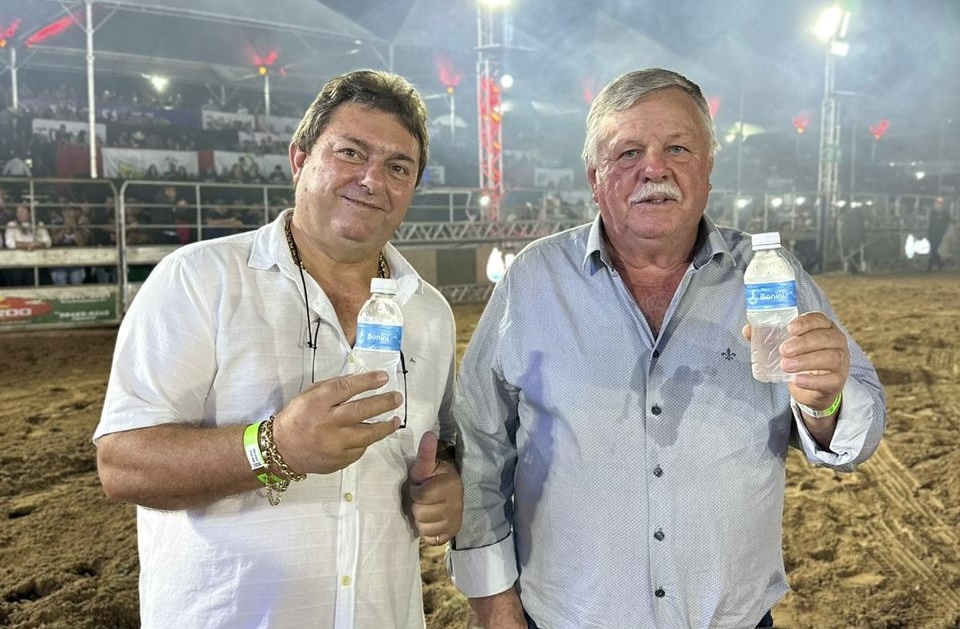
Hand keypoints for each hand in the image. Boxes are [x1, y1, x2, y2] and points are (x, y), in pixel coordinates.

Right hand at [270, 370, 401, 474]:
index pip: (346, 388)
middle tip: (397, 398)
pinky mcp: (339, 460)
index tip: (384, 377)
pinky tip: (372, 434)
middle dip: (383, 403)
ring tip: (396, 419)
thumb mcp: (308, 396)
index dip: (367, 381)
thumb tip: (360, 382)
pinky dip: (367, 440)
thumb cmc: (297, 418)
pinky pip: (360, 449)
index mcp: (316, 403)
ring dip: (385, 426)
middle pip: (361, 411)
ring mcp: (334, 445)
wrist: (281, 450)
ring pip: (367, 434)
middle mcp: (327, 424)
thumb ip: (332, 389)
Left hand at [407, 431, 462, 544]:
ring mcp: (456, 519)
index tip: (419, 486)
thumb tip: (428, 433)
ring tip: (425, 509)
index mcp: (450, 484)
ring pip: (425, 527)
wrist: (447, 495)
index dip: (416, 491)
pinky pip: (432, 539)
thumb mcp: (426, 466)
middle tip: (422, 500)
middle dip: (417, 506)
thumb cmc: (432, 479)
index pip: (422, 495)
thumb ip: (426, 453)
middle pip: (421, 513)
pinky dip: (427, 532)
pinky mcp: (453, 533)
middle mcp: (457, 503)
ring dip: (421, 520)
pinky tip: (430, 522)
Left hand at [744, 312, 847, 410]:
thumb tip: (748, 330)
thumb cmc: (799, 359)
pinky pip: (830, 380)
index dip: (806, 322)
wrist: (811, 388)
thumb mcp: (786, 346)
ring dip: (806, 361)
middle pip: (826, 338)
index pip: (820, 320)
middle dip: (804, 343)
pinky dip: (812, 380)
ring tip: (785, 365)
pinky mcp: (837, 382)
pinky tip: (797, 380)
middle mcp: (836, 343)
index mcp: (824, 329)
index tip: (790, 328)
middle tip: (783, 350)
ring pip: (831, 358)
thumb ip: (768, 337)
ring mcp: (840, 363)